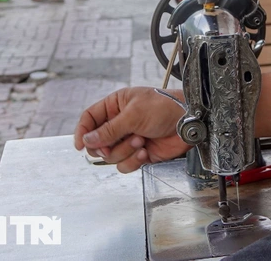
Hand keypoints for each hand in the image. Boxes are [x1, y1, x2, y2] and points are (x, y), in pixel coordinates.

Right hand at [73, 86, 189, 172]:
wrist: (189, 121)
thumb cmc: (166, 107)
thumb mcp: (134, 114)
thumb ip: (109, 129)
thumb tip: (88, 140)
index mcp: (116, 105)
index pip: (90, 119)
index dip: (82, 132)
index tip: (80, 145)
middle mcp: (120, 123)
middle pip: (97, 142)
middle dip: (106, 146)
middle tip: (114, 144)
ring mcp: (129, 139)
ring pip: (110, 156)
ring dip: (124, 152)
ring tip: (140, 141)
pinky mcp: (139, 153)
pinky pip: (124, 165)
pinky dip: (133, 161)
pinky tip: (146, 152)